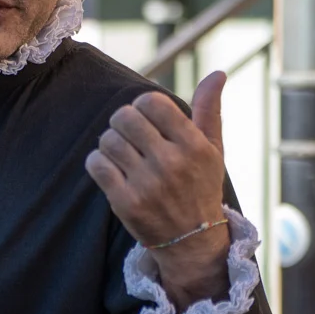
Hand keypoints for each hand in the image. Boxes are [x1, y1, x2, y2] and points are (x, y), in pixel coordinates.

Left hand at [86, 71, 230, 310]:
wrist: (193, 241)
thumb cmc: (201, 187)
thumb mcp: (213, 150)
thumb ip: (210, 110)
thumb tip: (218, 73)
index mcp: (194, 145)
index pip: (151, 102)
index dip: (142, 105)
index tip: (146, 119)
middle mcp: (171, 163)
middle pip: (124, 117)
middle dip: (122, 122)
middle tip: (130, 135)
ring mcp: (147, 184)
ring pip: (108, 140)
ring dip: (110, 143)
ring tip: (122, 154)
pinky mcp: (125, 203)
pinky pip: (96, 164)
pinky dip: (97, 162)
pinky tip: (110, 168)